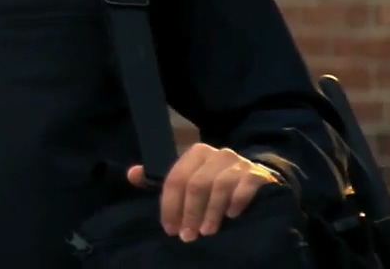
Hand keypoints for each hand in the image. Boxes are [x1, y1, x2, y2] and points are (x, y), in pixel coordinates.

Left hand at [127, 143, 279, 241]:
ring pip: (219, 186)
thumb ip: (160, 178)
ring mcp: (239, 163)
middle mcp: (217, 154)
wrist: (257, 178)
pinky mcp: (257, 174)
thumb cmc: (215, 181)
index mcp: (196, 153)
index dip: (170, 205)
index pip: (176, 179)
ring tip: (206, 232)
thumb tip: (131, 175)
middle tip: (187, 236)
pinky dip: (236, 201)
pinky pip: (245, 186)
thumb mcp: (188, 177)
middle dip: (189, 213)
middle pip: (196, 184)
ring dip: (211, 212)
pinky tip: (231, 216)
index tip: (169, 229)